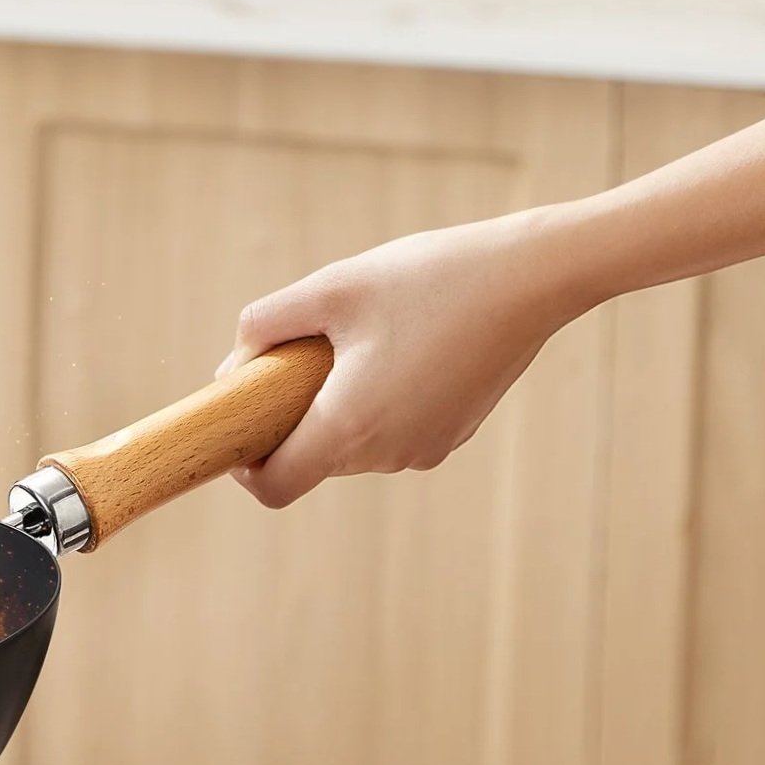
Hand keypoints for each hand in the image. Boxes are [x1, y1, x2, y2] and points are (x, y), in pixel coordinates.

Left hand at [220, 211, 587, 507]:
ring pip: (351, 446)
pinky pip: (390, 433)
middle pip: (312, 461)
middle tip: (293, 359)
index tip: (240, 425)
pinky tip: (394, 348)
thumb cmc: (428, 278)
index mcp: (350, 425)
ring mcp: (425, 449)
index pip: (275, 486)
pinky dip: (373, 405)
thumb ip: (265, 326)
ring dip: (333, 409)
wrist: (532, 278)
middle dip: (289, 421)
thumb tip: (231, 367)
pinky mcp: (451, 434)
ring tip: (352, 344)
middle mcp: (388, 453)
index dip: (245, 467)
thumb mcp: (331, 287)